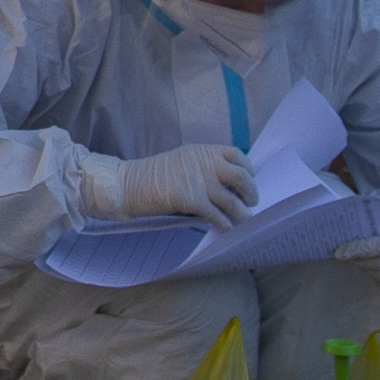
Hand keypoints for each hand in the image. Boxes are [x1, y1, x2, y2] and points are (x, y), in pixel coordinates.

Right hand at [99, 142, 250, 221]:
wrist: (128, 184)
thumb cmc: (153, 177)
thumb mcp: (182, 161)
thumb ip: (204, 167)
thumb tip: (228, 186)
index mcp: (202, 151)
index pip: (236, 155)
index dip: (248, 169)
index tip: (251, 179)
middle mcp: (203, 162)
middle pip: (240, 177)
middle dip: (251, 191)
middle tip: (252, 202)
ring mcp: (198, 181)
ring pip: (231, 199)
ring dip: (241, 212)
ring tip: (244, 220)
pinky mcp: (191, 199)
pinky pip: (216, 214)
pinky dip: (224, 223)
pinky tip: (224, 228)